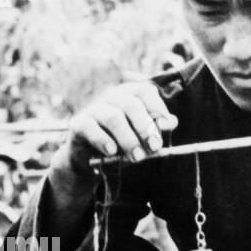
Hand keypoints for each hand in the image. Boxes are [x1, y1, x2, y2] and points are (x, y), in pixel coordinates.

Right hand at [60, 81, 177, 176]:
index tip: (167, 127)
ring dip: (128, 139)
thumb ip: (155, 129)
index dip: (158, 107)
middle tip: (154, 148)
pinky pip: (91, 129)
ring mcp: (94, 109)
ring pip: (113, 117)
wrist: (88, 159)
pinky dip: (103, 140)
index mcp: (129, 94)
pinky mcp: (78, 124)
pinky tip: (112, 152)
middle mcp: (111, 97)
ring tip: (137, 157)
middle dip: (145, 127)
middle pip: (131, 105)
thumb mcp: (140, 137)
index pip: (145, 91)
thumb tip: (172, 122)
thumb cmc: (120, 143)